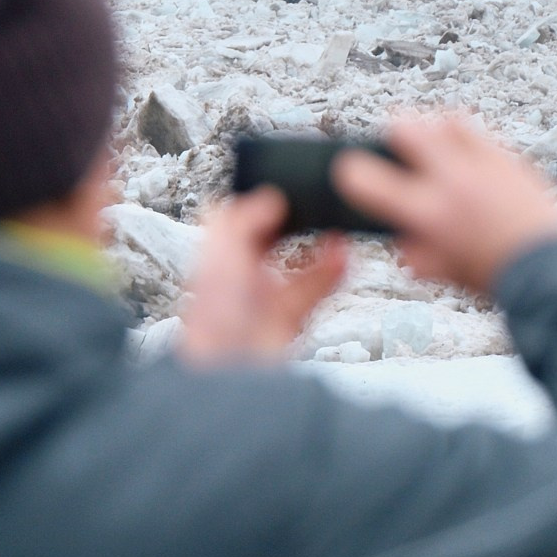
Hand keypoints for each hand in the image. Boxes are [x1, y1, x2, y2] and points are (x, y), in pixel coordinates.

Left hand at [176, 189, 348, 364]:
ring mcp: (263, 295)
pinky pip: (312, 287)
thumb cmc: (214, 320)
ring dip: (317, 244)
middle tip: (309, 202)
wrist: (232, 369)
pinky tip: (342, 252)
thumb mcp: (223, 258)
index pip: (231, 219)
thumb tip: (269, 198)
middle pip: (264, 237)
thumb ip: (242, 223)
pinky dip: (330, 269)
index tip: (279, 187)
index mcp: (215, 256)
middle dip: (289, 220)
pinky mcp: (286, 316)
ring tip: (334, 224)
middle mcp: (237, 274)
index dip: (252, 202)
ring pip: (294, 262)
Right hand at [334, 113, 556, 295]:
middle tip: (395, 138)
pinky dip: (470, 142)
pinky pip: (484, 136)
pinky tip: (472, 159)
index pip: (367, 179)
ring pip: (449, 119)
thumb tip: (405, 243)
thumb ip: (417, 254)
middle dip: (394, 129)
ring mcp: (485, 165)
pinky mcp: (514, 161)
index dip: (350, 173)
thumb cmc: (497, 275)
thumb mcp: (444, 272)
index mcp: (427, 212)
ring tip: (436, 140)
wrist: (552, 269)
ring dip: (435, 126)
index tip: (351, 172)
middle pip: (408, 127)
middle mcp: (452, 181)